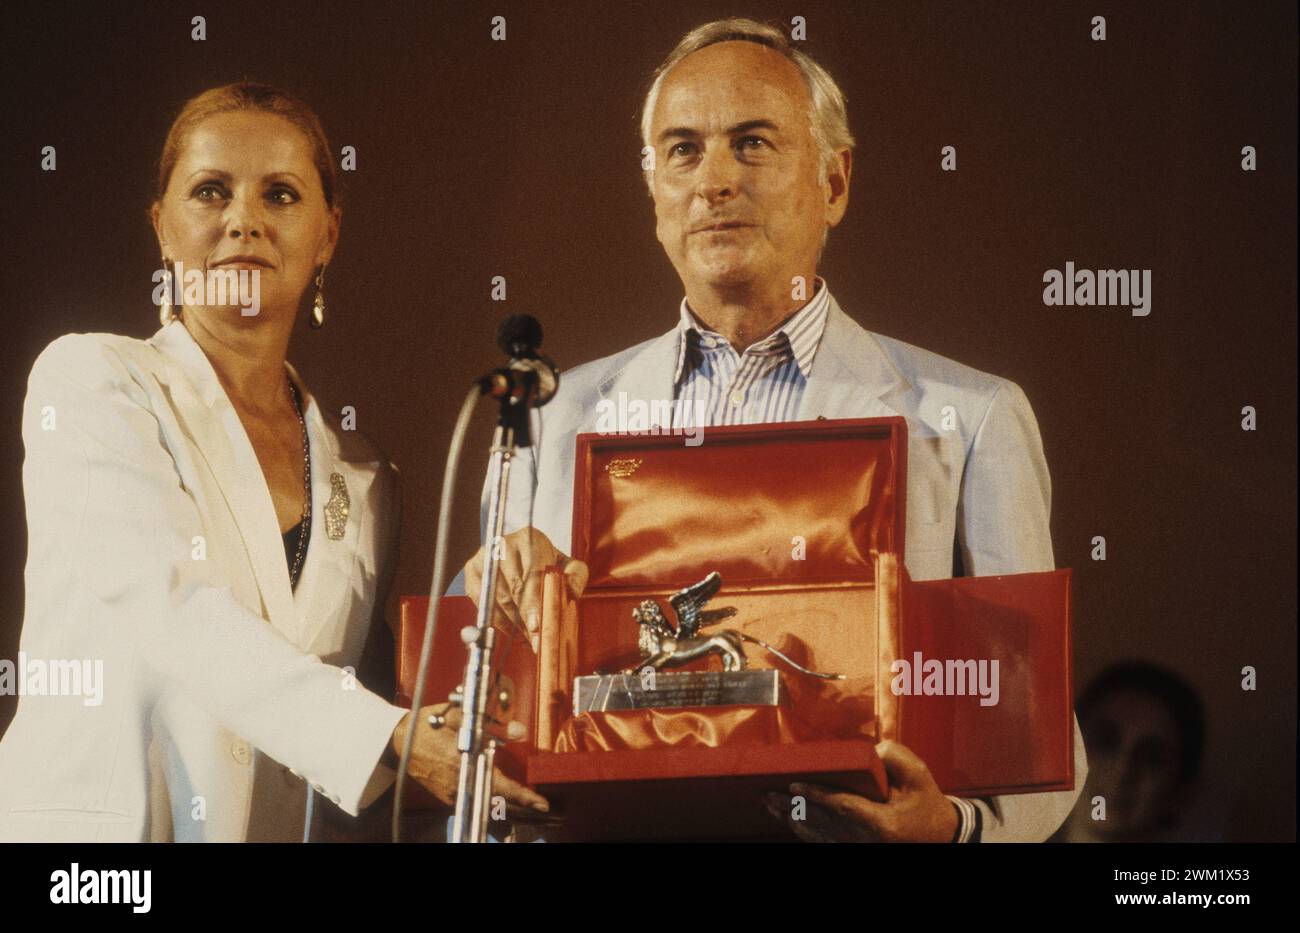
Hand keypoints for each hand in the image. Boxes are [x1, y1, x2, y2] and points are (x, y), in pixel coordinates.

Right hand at [391, 704, 548, 813]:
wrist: (398, 741)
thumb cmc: (427, 725)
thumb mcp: (455, 715)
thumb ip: (488, 721)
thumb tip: (520, 730)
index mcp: (464, 765)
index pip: (501, 787)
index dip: (524, 797)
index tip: (542, 804)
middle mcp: (460, 785)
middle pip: (498, 802)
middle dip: (521, 805)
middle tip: (540, 805)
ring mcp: (452, 794)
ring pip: (486, 804)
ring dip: (506, 804)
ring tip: (526, 804)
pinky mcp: (447, 796)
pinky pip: (474, 802)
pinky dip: (490, 801)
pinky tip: (500, 797)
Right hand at [463, 526, 588, 645]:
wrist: (525, 554)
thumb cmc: (547, 562)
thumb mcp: (569, 566)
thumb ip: (575, 578)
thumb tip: (568, 594)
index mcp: (531, 539)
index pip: (532, 574)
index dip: (534, 603)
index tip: (536, 626)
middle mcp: (505, 544)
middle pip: (513, 589)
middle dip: (525, 619)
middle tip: (535, 640)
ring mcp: (486, 557)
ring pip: (497, 599)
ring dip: (513, 623)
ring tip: (528, 636)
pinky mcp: (473, 571)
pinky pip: (483, 603)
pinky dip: (498, 621)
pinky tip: (512, 629)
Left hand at [764, 740, 958, 842]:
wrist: (940, 836)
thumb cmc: (926, 803)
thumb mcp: (919, 775)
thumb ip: (894, 758)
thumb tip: (868, 750)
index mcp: (883, 824)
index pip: (843, 807)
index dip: (817, 796)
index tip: (794, 784)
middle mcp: (867, 841)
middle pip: (823, 824)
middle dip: (793, 808)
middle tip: (769, 795)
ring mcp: (860, 849)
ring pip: (819, 836)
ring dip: (793, 820)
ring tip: (771, 805)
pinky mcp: (855, 850)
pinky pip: (824, 842)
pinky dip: (805, 831)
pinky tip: (790, 819)